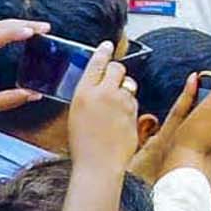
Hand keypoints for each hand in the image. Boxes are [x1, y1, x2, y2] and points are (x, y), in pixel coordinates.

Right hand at [64, 44, 143, 169]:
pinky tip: (121, 117)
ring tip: (115, 106)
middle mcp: (103, 93)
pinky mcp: (133, 111)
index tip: (108, 45)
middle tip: (113, 81)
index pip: (96, 63)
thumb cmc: (83, 145)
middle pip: (117, 68)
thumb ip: (89, 97)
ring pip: (129, 83)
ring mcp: (120, 101)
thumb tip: (98, 86)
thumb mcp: (77, 115)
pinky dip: (130, 103)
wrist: (98, 165)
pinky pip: (134, 99)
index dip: (103, 52)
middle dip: (117, 71)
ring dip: (124, 89)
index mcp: (83, 93)